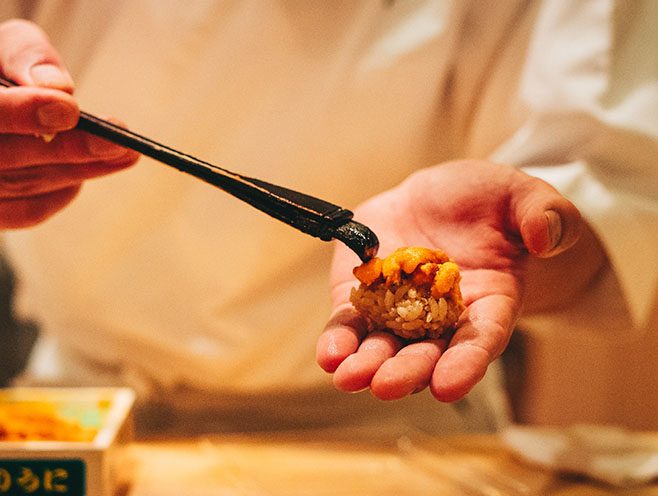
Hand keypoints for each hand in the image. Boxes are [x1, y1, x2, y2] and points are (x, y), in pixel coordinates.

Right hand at [0, 19, 138, 228]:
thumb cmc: (3, 68)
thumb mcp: (8, 45)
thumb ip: (26, 57)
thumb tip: (57, 87)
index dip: (21, 113)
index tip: (69, 109)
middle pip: (4, 159)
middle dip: (67, 150)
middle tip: (116, 141)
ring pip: (23, 187)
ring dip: (81, 170)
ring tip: (126, 152)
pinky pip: (28, 211)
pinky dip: (63, 189)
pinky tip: (92, 167)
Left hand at [317, 160, 583, 401]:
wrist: (442, 196)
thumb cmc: (491, 202)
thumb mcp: (524, 196)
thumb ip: (543, 214)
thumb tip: (547, 237)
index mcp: (489, 303)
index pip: (479, 340)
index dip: (464, 364)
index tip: (448, 386)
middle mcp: (442, 317)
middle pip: (426, 352)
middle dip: (406, 371)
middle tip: (386, 386)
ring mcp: (399, 307)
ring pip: (383, 344)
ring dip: (366, 365)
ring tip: (348, 378)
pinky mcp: (364, 292)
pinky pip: (350, 320)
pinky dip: (339, 338)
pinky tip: (329, 355)